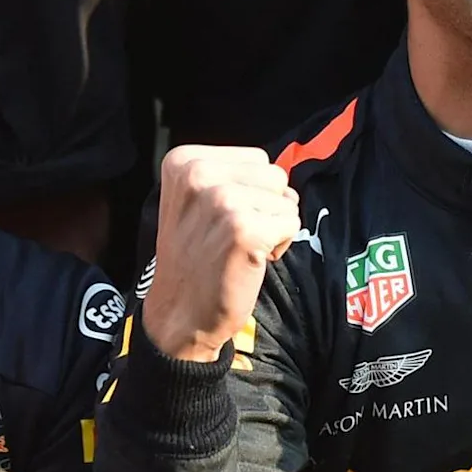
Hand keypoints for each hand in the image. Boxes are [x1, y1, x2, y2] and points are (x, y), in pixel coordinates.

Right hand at [142, 145, 304, 361]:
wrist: (179, 313)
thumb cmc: (194, 259)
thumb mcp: (195, 202)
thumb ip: (234, 179)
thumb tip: (287, 188)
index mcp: (184, 161)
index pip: (255, 158)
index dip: (251, 191)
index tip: (223, 218)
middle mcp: (199, 175)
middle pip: (274, 175)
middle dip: (266, 206)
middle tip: (235, 235)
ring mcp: (222, 201)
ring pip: (286, 200)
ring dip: (273, 226)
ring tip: (240, 247)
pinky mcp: (245, 229)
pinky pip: (292, 223)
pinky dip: (281, 244)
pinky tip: (251, 260)